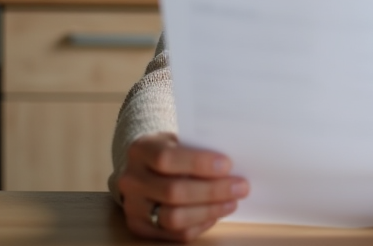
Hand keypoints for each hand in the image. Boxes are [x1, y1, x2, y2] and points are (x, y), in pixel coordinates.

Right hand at [117, 132, 248, 241]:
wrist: (146, 168)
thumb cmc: (173, 151)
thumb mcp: (179, 139)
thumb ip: (199, 148)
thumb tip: (234, 163)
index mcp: (140, 150)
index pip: (166, 158)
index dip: (198, 163)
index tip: (227, 165)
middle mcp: (131, 180)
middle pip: (173, 191)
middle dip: (212, 191)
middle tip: (241, 187)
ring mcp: (133, 207)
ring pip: (174, 217)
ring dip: (209, 210)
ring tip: (232, 202)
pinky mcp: (140, 227)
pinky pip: (174, 234)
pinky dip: (200, 224)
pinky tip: (215, 213)